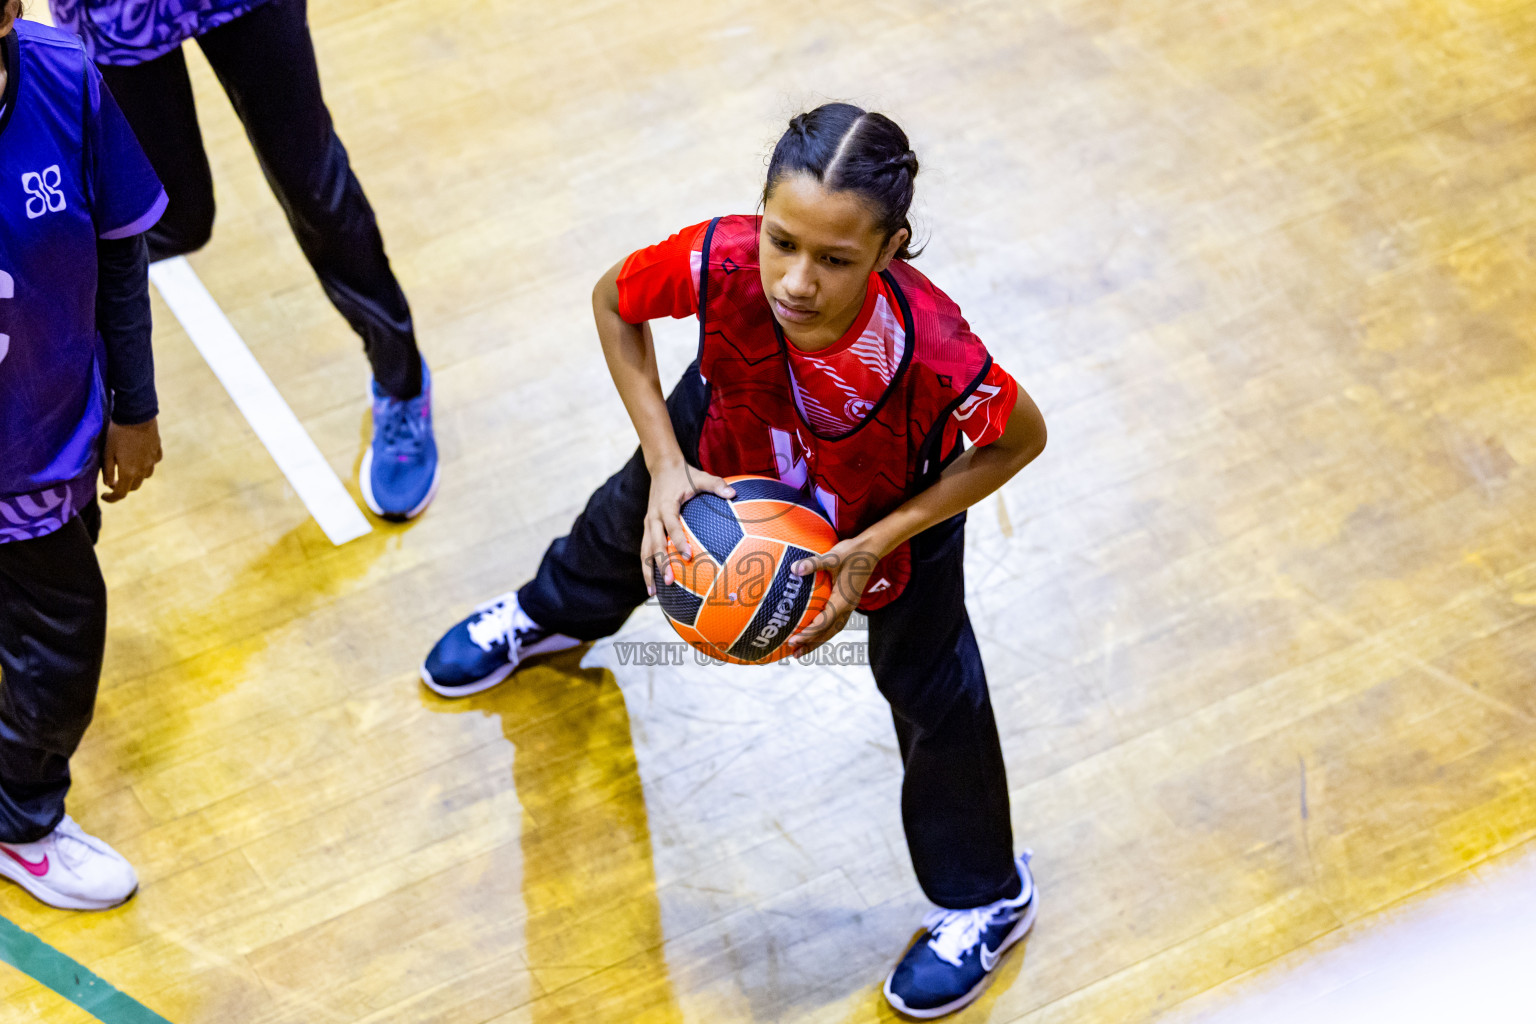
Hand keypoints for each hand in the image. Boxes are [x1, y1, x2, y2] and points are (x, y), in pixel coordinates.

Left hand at [101, 418, 161, 501]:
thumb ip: (108, 471)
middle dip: (123, 487)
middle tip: (113, 481)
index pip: (121, 493)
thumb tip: (108, 484)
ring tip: (128, 468)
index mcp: (128, 472)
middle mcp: (143, 470)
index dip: (111, 498)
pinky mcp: (157, 451)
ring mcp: (152, 461)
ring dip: (136, 477)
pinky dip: (146, 464)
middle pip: (134, 487)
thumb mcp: (107, 452)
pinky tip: (140, 457)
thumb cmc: (117, 434)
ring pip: (145, 476)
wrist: (136, 416)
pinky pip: (153, 463)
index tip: (104, 496)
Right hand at [642, 459, 735, 594]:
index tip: (688, 556)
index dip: (678, 540)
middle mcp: (653, 517)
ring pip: (645, 551)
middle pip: (654, 543)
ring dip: (648, 571)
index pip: (671, 525)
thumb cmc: (685, 475)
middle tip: (670, 581)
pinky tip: (653, 584)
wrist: (662, 468)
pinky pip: (645, 550)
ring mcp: (648, 524)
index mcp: (665, 506)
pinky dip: (647, 567)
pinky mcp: (647, 528)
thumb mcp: (701, 477)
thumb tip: (734, 493)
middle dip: (661, 563)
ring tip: (652, 593)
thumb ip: (717, 485)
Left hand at [786, 535, 883, 655]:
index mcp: (843, 601)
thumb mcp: (832, 556)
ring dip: (817, 641)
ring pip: (832, 630)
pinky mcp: (848, 603)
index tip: (793, 640)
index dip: (808, 633)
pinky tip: (813, 632)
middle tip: (794, 654)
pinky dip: (823, 631)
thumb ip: (813, 563)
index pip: (823, 623)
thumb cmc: (852, 552)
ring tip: (801, 651)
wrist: (872, 549)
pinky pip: (834, 622)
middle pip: (828, 633)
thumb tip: (794, 568)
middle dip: (811, 644)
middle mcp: (847, 608)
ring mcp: (849, 607)